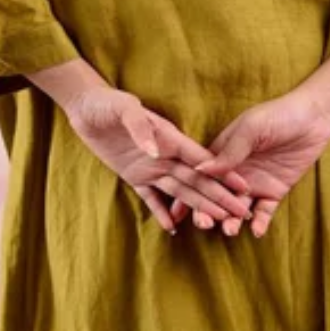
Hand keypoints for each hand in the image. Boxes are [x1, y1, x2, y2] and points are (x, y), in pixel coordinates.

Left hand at [61, 84, 257, 235]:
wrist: (86, 106)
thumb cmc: (108, 103)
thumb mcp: (124, 108)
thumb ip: (141, 128)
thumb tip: (156, 153)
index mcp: (169, 138)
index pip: (201, 160)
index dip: (222, 174)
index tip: (243, 187)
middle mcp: (165, 155)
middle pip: (197, 180)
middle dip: (219, 196)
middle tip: (239, 213)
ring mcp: (151, 167)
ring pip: (180, 191)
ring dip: (199, 206)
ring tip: (218, 221)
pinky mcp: (133, 176)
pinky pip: (150, 198)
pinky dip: (161, 212)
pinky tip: (173, 227)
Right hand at [188, 88, 329, 237]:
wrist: (315, 117)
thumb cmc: (278, 115)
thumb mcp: (250, 128)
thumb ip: (229, 151)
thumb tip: (200, 169)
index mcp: (223, 154)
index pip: (201, 178)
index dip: (188, 194)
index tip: (178, 212)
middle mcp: (235, 172)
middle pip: (216, 197)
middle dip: (207, 212)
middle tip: (205, 224)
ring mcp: (255, 183)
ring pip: (237, 209)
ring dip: (231, 221)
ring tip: (230, 230)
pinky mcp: (275, 191)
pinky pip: (264, 212)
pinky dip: (259, 223)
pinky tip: (256, 230)